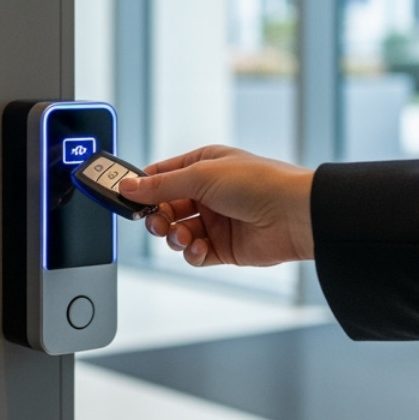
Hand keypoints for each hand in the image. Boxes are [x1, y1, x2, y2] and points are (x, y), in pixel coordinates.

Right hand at [117, 146, 314, 267]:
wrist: (296, 215)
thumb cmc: (259, 183)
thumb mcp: (201, 176)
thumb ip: (160, 185)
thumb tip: (128, 186)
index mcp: (204, 166)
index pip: (162, 175)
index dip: (142, 187)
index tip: (123, 197)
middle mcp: (209, 192)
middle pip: (166, 207)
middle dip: (157, 216)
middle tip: (154, 221)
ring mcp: (217, 220)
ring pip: (177, 232)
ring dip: (174, 236)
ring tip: (183, 235)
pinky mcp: (225, 247)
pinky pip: (195, 253)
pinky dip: (192, 253)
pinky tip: (200, 248)